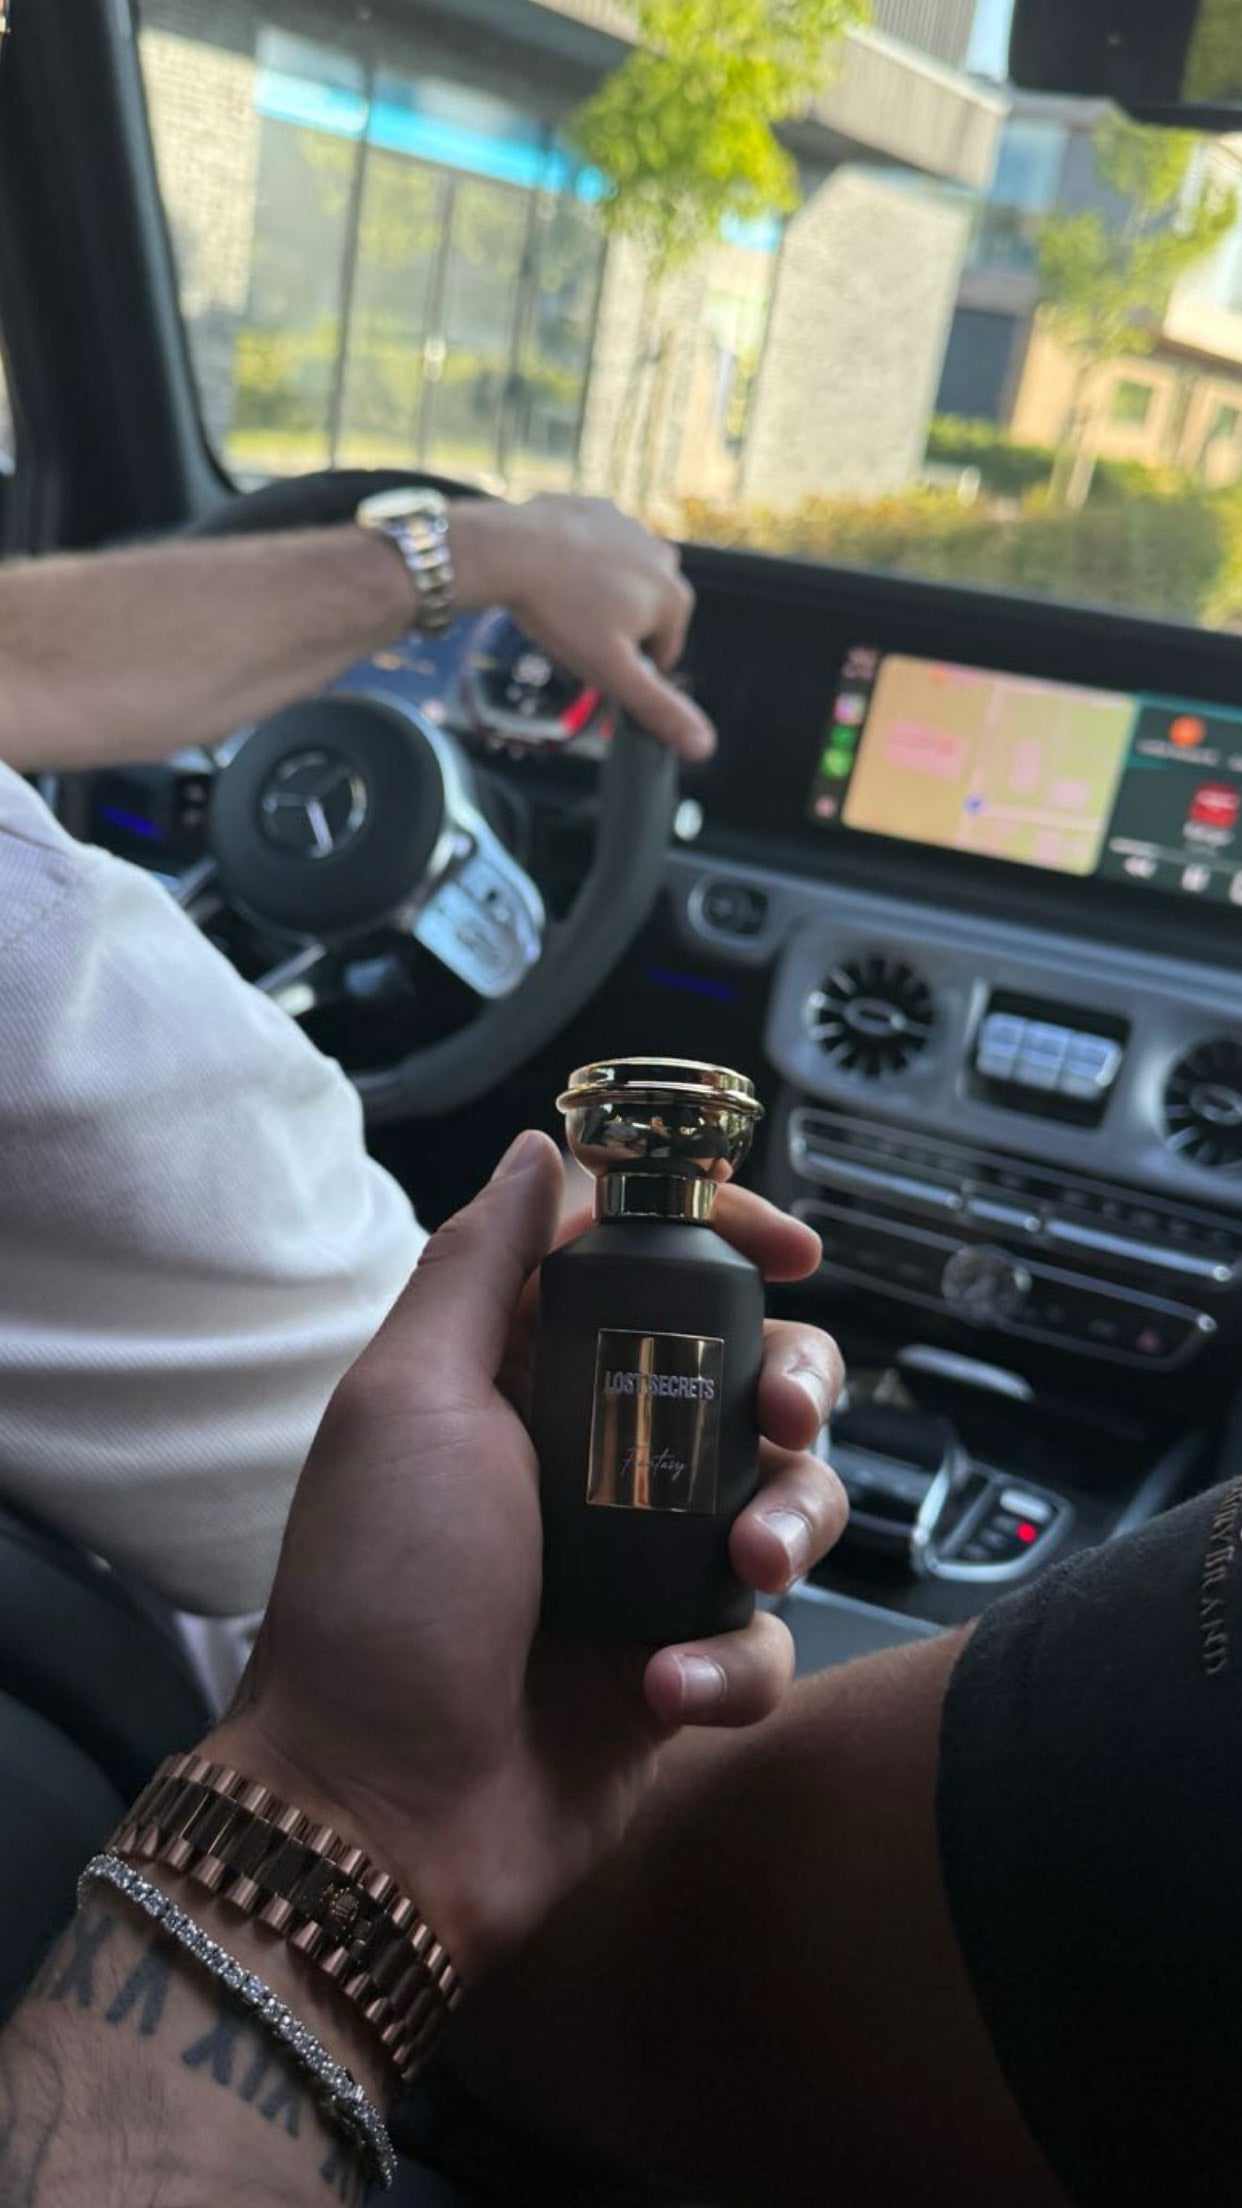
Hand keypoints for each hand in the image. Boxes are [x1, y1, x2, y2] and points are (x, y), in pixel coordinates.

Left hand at [207, 1132, 845, 1983]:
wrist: (383, 1817)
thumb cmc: (380, 1597)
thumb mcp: (409, 1401)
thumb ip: (480, 1266)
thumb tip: (538, 1147)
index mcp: (525, 1375)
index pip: (649, 1265)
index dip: (728, 1239)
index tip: (791, 1249)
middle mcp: (594, 1455)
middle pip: (749, 1371)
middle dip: (796, 1381)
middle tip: (786, 1413)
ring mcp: (642, 1561)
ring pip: (785, 1496)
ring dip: (788, 1520)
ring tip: (742, 1565)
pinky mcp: (678, 1661)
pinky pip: (764, 1637)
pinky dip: (733, 1661)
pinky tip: (668, 1686)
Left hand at [449, 494, 715, 759]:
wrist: (510, 549)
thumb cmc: (562, 612)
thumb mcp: (612, 671)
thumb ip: (658, 708)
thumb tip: (705, 746)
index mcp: (675, 598)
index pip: (660, 653)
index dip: (622, 663)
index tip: (591, 651)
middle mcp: (666, 557)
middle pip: (641, 614)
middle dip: (613, 626)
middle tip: (573, 625)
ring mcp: (634, 527)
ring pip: (620, 580)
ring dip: (597, 591)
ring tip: (561, 598)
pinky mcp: (602, 508)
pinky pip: (597, 547)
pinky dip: (579, 559)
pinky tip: (553, 567)